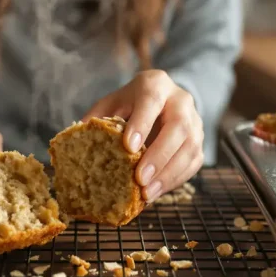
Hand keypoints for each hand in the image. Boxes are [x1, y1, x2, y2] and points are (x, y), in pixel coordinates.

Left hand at [84, 70, 203, 201]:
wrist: (160, 102)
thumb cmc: (129, 105)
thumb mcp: (111, 104)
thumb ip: (97, 119)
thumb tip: (76, 141)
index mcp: (156, 84)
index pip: (151, 100)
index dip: (141, 124)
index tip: (128, 147)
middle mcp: (180, 100)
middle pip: (178, 127)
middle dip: (159, 155)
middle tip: (140, 179)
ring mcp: (195, 122)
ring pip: (190, 147)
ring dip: (168, 173)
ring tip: (147, 193)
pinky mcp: (199, 143)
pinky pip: (193, 163)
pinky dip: (175, 180)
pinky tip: (156, 192)